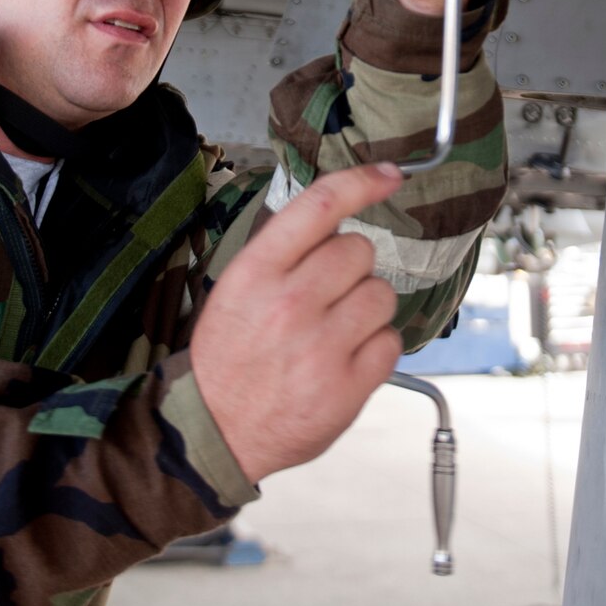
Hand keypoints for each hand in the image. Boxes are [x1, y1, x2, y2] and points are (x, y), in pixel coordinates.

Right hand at [189, 163, 405, 482]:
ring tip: (335, 331)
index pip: (320, 206)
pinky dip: (376, 348)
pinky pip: (391, 342)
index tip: (389, 175)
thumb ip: (284, 254)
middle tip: (326, 296)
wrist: (214, 430)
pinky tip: (346, 358)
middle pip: (359, 251)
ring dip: (366, 308)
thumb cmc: (228, 357)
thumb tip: (338, 222)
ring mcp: (322, 346)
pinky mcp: (348, 386)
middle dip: (350, 269)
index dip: (362, 182)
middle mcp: (291, 302)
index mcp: (257, 272)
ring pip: (382, 294)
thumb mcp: (236, 289)